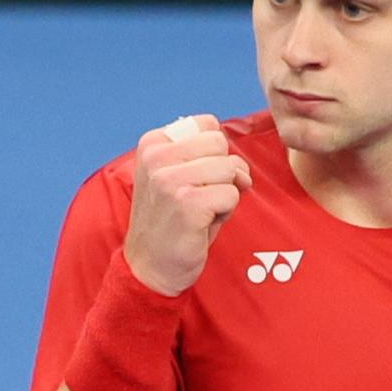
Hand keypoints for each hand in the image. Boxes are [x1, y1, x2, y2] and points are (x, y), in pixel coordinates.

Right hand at [121, 115, 251, 295]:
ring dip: (225, 194)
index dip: (214, 152)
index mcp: (152, 144)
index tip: (198, 176)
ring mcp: (170, 179)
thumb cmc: (170, 221)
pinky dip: (226, 212)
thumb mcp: (174, 177)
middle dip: (223, 172)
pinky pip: (232, 194)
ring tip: (200, 211)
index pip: (207, 124)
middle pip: (221, 144)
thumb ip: (201, 156)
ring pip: (230, 169)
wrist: (150, 266)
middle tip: (201, 196)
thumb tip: (240, 167)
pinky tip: (202, 224)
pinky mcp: (188, 202)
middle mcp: (157, 157)